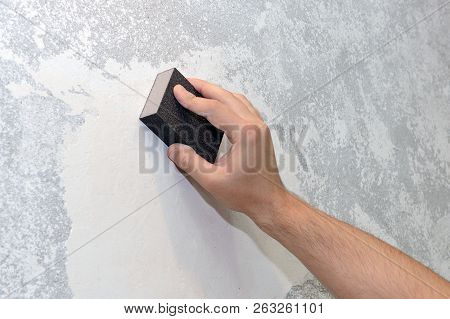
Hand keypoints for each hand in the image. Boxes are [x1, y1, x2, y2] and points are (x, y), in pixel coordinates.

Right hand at [167, 78, 287, 228]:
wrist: (270, 202)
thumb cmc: (247, 194)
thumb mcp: (212, 181)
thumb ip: (190, 162)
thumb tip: (174, 149)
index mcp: (245, 133)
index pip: (214, 109)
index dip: (193, 100)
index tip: (178, 92)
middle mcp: (255, 125)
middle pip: (227, 97)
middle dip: (204, 88)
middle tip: (186, 82)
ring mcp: (260, 127)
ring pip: (237, 99)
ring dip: (217, 92)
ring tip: (199, 90)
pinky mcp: (260, 132)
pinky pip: (244, 107)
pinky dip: (228, 101)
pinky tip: (219, 104)